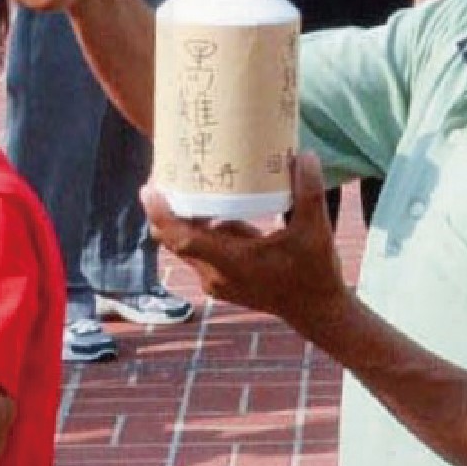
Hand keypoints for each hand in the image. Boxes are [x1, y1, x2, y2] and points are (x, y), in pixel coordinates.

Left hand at [142, 152, 346, 331]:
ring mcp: (217, 281)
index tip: (150, 188)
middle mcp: (216, 274)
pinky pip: (200, 252)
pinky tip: (218, 210)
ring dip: (185, 219)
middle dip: (166, 210)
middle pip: (174, 239)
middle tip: (166, 176)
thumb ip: (308, 192)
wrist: (316, 310)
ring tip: (189, 184)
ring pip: (186, 245)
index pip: (183, 238)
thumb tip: (303, 155)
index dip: (163, 214)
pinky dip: (201, 231)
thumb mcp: (315, 230)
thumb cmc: (315, 273)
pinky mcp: (222, 282)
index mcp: (233, 261)